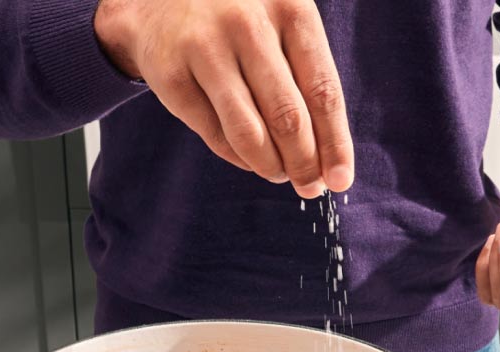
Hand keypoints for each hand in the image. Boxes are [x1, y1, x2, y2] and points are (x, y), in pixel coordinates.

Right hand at [97, 0, 353, 197]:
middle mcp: (247, 24)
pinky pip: (214, 134)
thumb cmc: (240, 20)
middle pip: (288, 117)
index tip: (340, 179)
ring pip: (249, 133)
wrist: (159, 0)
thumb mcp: (281, 25)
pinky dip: (237, 157)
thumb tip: (330, 158)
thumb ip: (307, 78)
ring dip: (270, 166)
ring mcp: (204, 48)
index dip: (335, 143)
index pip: (322, 90)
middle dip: (304, 163)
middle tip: (309, 186)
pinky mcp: (171, 75)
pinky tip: (248, 157)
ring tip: (279, 173)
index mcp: (290, 8)